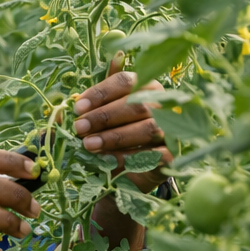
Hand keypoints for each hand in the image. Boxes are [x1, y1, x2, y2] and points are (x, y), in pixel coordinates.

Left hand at [72, 54, 172, 191]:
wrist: (133, 169)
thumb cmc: (115, 133)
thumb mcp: (101, 116)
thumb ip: (91, 104)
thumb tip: (77, 93)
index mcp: (145, 86)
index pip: (124, 82)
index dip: (100, 93)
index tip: (78, 108)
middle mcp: (163, 103)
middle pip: (135, 105)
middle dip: (104, 117)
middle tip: (79, 128)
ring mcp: (171, 128)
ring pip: (147, 128)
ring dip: (115, 137)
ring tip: (89, 145)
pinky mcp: (172, 153)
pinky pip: (154, 154)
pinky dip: (129, 157)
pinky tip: (108, 161)